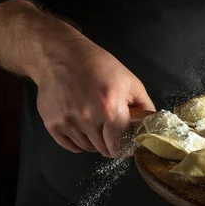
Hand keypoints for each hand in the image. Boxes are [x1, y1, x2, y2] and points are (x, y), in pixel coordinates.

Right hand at [34, 37, 154, 156]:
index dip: (125, 147)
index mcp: (110, 108)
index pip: (119, 145)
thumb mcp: (130, 81)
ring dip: (94, 141)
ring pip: (87, 148)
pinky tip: (82, 126)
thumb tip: (152, 124)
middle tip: (112, 131)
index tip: (126, 143)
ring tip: (95, 122)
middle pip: (104, 149)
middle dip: (110, 143)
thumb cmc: (99, 66)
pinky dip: (78, 141)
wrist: (62, 56)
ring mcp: (67, 122)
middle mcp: (87, 118)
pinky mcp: (51, 124)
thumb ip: (144, 105)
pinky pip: (70, 146)